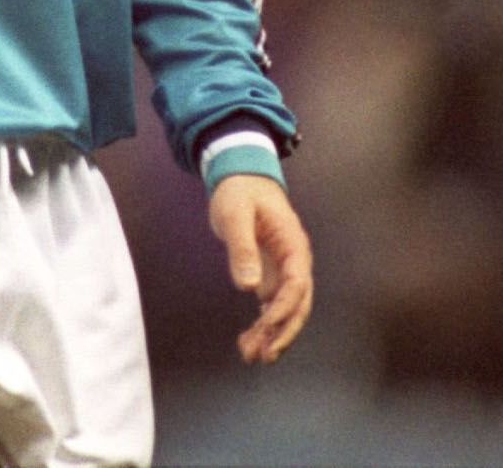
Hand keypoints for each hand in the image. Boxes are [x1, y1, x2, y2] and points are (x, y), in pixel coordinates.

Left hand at [208, 174, 312, 363]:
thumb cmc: (240, 191)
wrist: (241, 177)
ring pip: (285, 309)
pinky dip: (264, 324)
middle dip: (282, 331)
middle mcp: (294, 261)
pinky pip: (272, 304)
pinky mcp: (271, 274)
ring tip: (251, 354)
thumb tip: (248, 286)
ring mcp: (284, 269)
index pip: (296, 283)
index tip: (267, 325)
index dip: (284, 308)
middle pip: (297, 304)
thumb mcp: (235, 214)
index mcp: (293, 244)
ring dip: (272, 333)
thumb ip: (242, 247)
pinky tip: (250, 340)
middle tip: (263, 355)